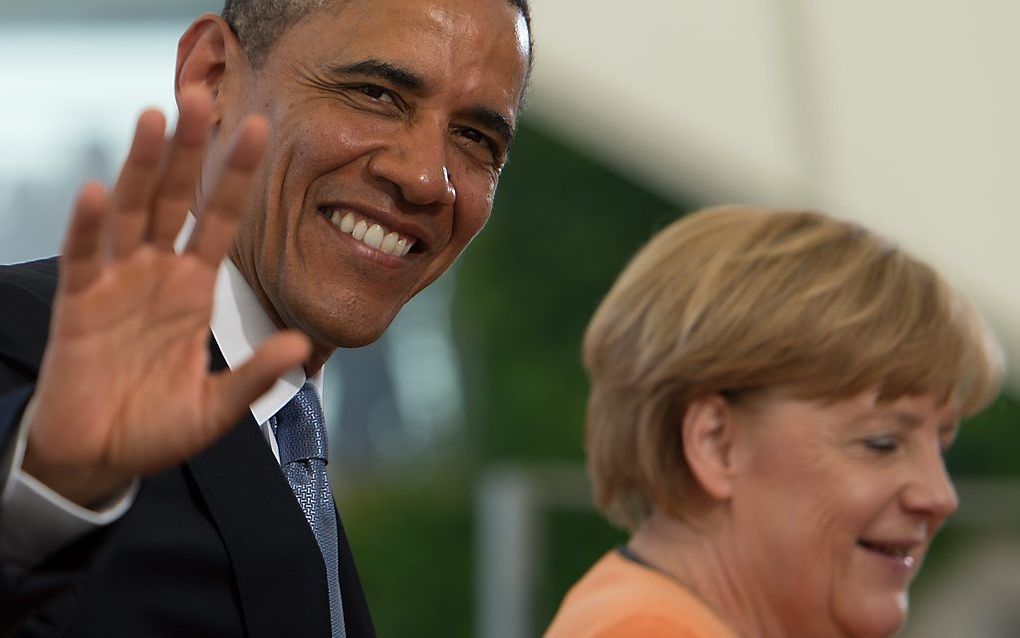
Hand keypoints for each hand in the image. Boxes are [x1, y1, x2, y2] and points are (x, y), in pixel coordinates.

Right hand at [22, 87, 309, 506]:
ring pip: (131, 214)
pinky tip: (100, 192)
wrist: (100, 458)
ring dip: (142, 168)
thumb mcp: (218, 406)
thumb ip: (255, 375)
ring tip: (155, 118)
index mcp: (194, 289)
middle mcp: (158, 275)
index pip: (220, 220)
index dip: (237, 178)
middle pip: (175, 200)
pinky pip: (84, 259)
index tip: (260, 129)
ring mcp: (117, 284)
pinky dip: (90, 228)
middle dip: (189, 151)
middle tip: (201, 97)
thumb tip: (302, 346)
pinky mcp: (79, 305)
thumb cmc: (158, 427)